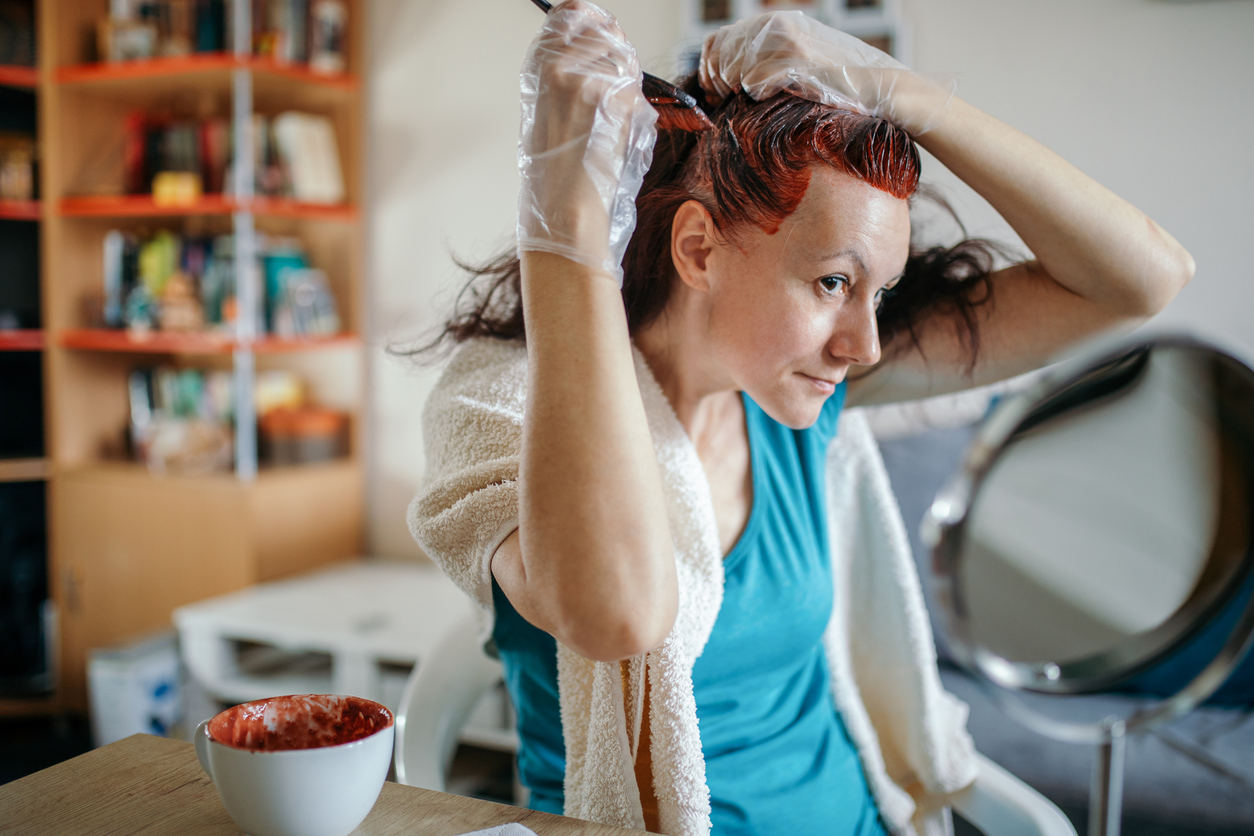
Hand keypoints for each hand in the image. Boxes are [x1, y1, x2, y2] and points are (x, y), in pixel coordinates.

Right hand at [517, 0, 657, 283]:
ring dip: (629, 80)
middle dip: (618, 52)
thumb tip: (598, 57)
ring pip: (627, 58)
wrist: (564, 208)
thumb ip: (565, 76)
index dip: (594, 20)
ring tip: (612, 116)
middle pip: (606, 30)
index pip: (571, 13)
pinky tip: (620, 129)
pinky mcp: (618, 98)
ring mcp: (590, 79)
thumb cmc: (554, 173)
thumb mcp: (545, 111)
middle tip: (616, 84)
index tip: (605, 30)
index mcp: (538, 66)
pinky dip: (636, 105)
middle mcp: (561, 65)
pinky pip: (639, 87)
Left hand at [699, 11, 955, 134]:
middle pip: (720, 56)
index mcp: (773, 22)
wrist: (875, 87)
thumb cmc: (834, 80)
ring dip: (737, 90)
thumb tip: (722, 72)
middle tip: (725, 100)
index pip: (716, 39)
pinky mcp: (794, 66)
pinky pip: (754, 84)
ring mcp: (785, 44)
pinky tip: (774, 96)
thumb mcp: (795, 56)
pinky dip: (758, 95)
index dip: (707, 66)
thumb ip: (762, 56)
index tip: (712, 88)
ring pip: (734, 71)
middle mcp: (776, 26)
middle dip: (716, 82)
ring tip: (752, 98)